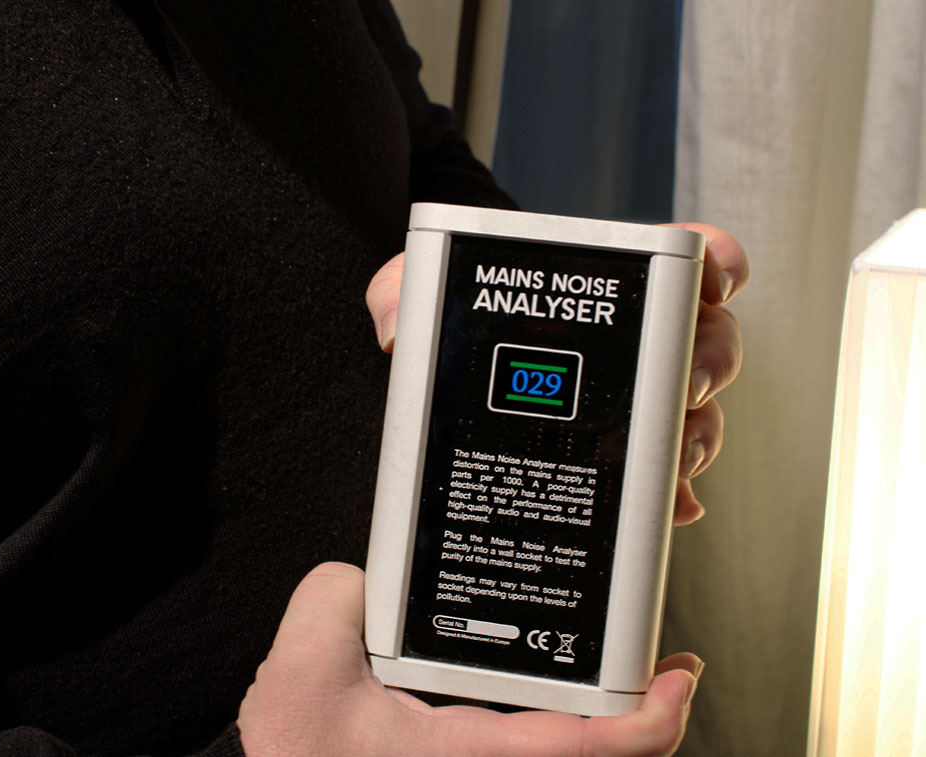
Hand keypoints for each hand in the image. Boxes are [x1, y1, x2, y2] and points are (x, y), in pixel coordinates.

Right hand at [238, 563, 701, 756]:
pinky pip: (523, 728)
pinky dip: (551, 702)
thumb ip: (336, 598)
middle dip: (641, 710)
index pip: (586, 746)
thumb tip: (366, 577)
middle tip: (665, 664)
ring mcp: (472, 753)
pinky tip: (540, 667)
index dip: (650, 718)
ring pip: (561, 741)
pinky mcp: (452, 748)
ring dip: (598, 707)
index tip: (678, 678)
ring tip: (622, 664)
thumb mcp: (302, 669)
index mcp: (467, 749)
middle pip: (592, 748)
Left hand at [365, 225, 748, 524]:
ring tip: (674, 459)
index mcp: (604, 289)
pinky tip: (673, 506)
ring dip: (695, 435)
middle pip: (708, 343)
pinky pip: (661, 477)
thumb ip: (399, 291)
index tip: (714, 278)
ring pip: (695, 414)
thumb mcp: (414, 295)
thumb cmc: (443, 326)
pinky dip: (673, 493)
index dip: (717, 265)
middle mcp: (634, 343)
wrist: (439, 381)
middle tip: (684, 384)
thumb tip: (393, 329)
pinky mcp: (617, 458)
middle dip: (707, 363)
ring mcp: (632, 404)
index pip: (687, 261)